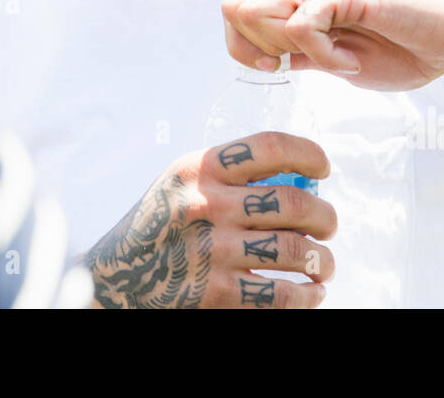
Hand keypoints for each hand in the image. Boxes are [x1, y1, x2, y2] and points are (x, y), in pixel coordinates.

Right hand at [84, 132, 336, 307]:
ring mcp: (211, 250)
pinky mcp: (214, 293)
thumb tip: (302, 180)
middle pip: (294, 203)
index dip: (309, 154)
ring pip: (295, 251)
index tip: (325, 170)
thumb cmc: (161, 225)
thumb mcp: (184, 185)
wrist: (114, 278)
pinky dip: (306, 296)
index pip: (270, 147)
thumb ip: (230, 177)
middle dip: (326, 217)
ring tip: (324, 265)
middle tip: (329, 227)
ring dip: (322, 261)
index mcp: (201, 168)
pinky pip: (280, 295)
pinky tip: (309, 293)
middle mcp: (207, 204)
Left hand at [221, 0, 443, 91]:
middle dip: (258, 48)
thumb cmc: (404, 46)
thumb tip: (265, 57)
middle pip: (234, 7)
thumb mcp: (336, 58)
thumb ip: (300, 53)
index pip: (233, 8)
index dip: (242, 46)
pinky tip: (350, 61)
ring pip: (257, 11)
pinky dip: (320, 55)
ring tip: (332, 61)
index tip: (277, 67)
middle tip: (299, 65)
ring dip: (288, 49)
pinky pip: (299, 26)